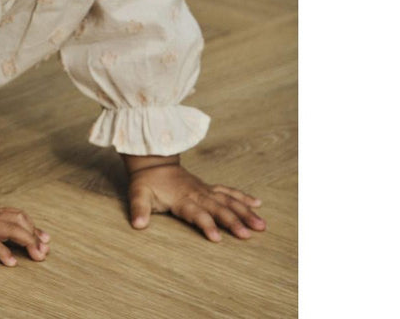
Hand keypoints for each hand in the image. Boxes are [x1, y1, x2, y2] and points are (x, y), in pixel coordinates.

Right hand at [0, 192, 50, 266]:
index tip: (45, 237)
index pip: (16, 215)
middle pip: (18, 222)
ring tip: (38, 255)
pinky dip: (2, 252)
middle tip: (46, 249)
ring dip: (27, 242)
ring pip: (10, 230)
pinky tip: (11, 262)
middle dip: (35, 236)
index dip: (32, 226)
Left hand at [126, 163, 265, 241]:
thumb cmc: (146, 181)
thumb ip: (139, 209)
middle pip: (217, 208)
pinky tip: (258, 204)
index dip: (206, 224)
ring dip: (244, 212)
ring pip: (228, 200)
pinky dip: (243, 197)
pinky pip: (228, 191)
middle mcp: (196, 194)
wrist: (153, 161)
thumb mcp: (138, 194)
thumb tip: (138, 225)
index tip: (217, 238)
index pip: (196, 213)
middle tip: (248, 235)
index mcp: (181, 198)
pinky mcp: (209, 188)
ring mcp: (205, 190)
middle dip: (232, 221)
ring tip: (262, 225)